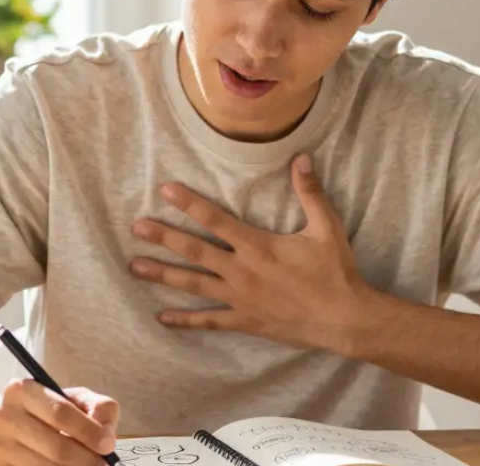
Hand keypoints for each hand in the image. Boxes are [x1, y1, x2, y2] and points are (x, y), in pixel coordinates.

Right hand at [0, 380, 117, 465]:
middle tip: (104, 465)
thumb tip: (106, 436)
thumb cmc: (45, 411)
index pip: (60, 413)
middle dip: (87, 460)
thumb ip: (96, 407)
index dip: (88, 431)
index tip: (108, 445)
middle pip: (56, 448)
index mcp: (22, 391)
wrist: (0, 426)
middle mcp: (3, 417)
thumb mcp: (71, 398)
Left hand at [129, 153, 375, 352]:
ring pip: (193, 285)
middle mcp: (242, 271)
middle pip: (195, 251)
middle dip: (164, 238)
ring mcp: (240, 298)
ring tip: (135, 267)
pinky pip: (209, 321)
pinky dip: (185, 321)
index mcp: (258, 246)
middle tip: (137, 228)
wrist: (344, 319)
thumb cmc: (335, 271)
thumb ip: (310, 193)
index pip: (216, 219)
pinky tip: (162, 318)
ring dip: (163, 274)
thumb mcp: (326, 227)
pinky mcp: (245, 320)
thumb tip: (300, 158)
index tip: (165, 190)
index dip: (189, 203)